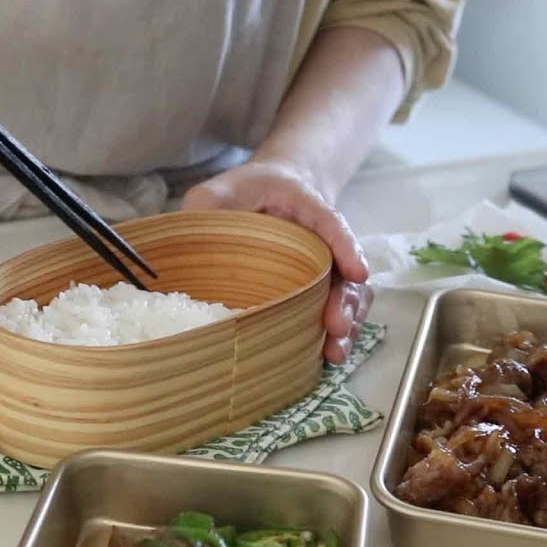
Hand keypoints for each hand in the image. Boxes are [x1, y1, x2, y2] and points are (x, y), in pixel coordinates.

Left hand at [182, 160, 372, 363]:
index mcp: (304, 205)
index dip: (344, 246)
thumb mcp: (219, 191)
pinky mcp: (318, 288)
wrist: (267, 193)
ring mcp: (324, 266)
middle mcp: (323, 239)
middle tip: (335, 326)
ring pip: (348, 294)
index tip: (357, 273)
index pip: (328, 222)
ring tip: (334, 352)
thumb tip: (190, 235)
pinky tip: (327, 355)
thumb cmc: (244, 193)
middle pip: (343, 270)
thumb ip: (207, 205)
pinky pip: (336, 308)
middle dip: (345, 301)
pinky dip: (337, 332)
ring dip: (346, 322)